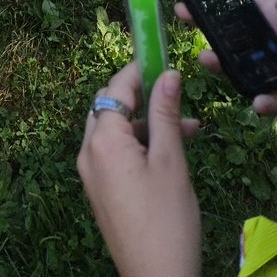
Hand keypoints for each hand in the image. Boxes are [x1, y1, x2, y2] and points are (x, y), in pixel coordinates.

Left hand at [77, 65, 201, 276]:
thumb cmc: (167, 220)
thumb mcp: (171, 161)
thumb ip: (166, 113)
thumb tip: (168, 73)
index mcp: (102, 141)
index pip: (116, 88)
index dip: (140, 70)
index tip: (163, 56)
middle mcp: (88, 153)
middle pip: (110, 106)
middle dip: (143, 96)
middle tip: (174, 91)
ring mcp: (92, 174)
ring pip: (116, 131)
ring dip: (147, 122)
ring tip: (188, 126)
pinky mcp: (101, 191)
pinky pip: (116, 154)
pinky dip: (140, 145)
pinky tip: (172, 150)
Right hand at [176, 0, 276, 127]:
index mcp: (276, 19)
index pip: (242, 2)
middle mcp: (267, 45)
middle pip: (228, 33)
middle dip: (203, 24)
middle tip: (182, 15)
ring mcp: (270, 74)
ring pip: (234, 68)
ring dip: (218, 63)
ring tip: (208, 58)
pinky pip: (262, 102)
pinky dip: (259, 102)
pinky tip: (262, 100)